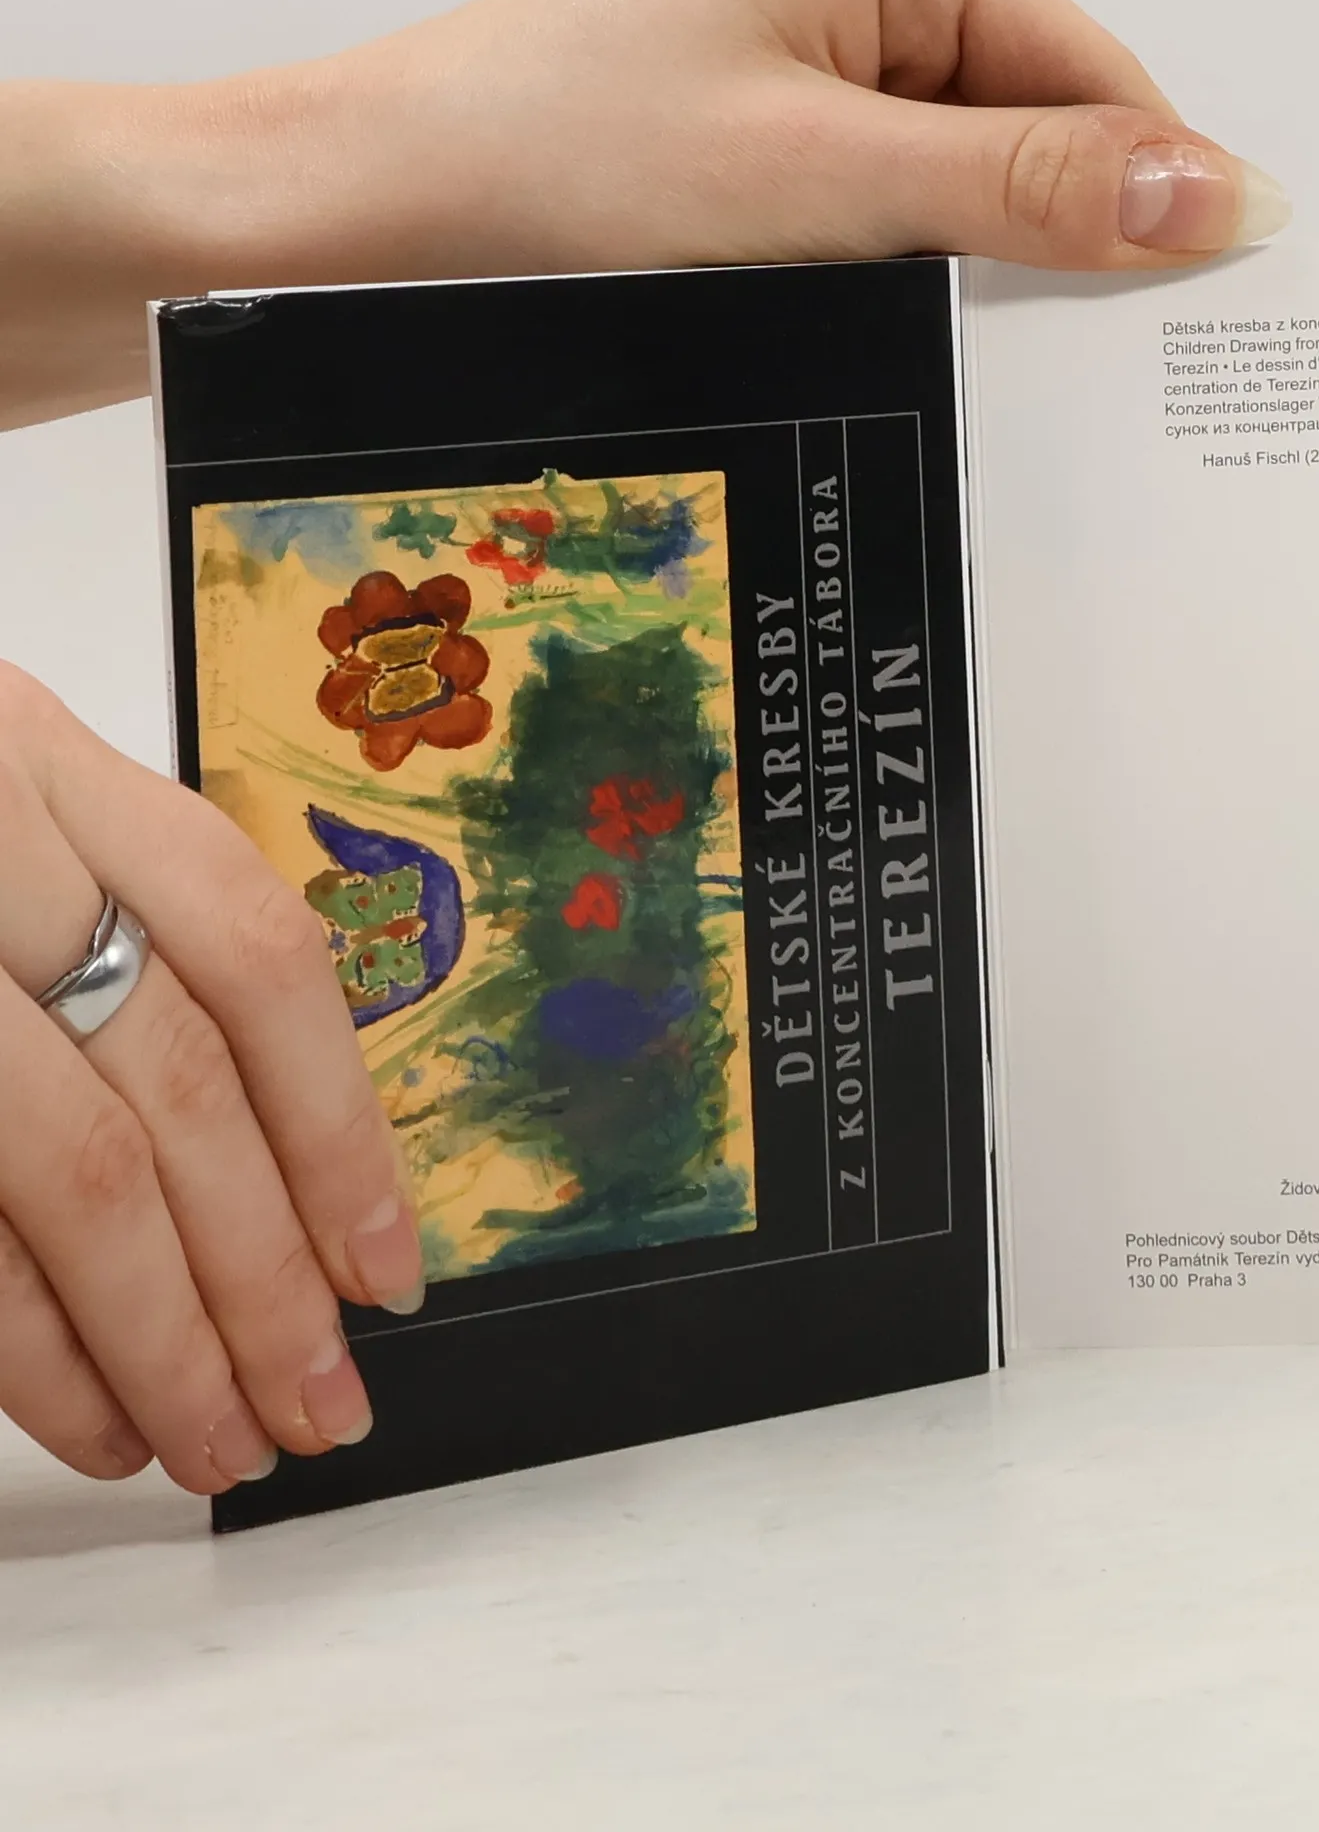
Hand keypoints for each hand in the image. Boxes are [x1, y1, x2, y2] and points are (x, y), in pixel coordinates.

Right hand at [0, 665, 424, 1491]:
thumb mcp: (9, 823)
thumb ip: (133, 950)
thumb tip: (296, 1178)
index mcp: (50, 773)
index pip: (258, 961)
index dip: (341, 1127)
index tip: (386, 1266)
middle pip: (178, 1092)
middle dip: (265, 1275)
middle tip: (320, 1402)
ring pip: (72, 1176)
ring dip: (159, 1339)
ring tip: (221, 1440)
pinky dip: (30, 1346)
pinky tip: (95, 1415)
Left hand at [1, 0, 1287, 425]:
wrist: (363, 221)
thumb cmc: (551, 162)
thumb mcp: (822, 176)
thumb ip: (1024, 185)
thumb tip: (1208, 190)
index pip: (1090, 75)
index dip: (1156, 193)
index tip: (1210, 314)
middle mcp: (851, 14)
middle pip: (1034, 140)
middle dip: (1070, 256)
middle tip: (1108, 389)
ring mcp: (802, 102)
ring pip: (958, 206)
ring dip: (982, 294)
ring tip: (993, 387)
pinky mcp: (758, 184)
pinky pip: (881, 243)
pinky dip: (909, 306)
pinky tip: (903, 367)